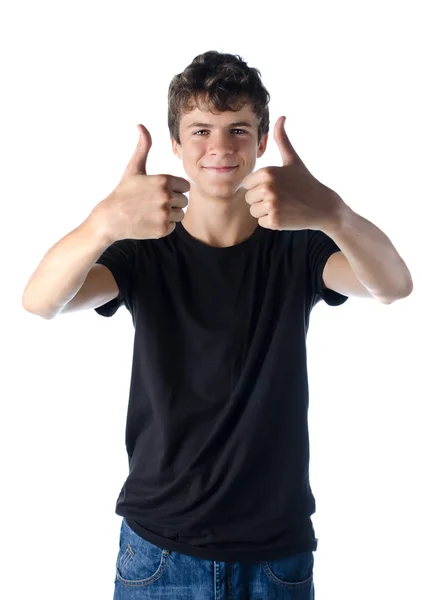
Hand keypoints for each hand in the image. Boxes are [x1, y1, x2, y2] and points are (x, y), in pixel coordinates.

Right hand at [90, 125, 189, 242]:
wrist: (111, 218)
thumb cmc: (123, 192)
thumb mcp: (134, 168)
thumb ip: (143, 147)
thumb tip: (141, 126)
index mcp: (164, 180)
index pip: (185, 186)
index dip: (174, 189)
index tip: (159, 191)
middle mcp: (166, 196)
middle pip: (184, 200)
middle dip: (172, 202)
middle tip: (153, 203)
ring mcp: (165, 214)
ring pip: (180, 214)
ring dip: (170, 214)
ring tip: (152, 211)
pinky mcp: (163, 229)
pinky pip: (173, 226)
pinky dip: (164, 225)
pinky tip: (150, 221)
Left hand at [242, 116, 345, 231]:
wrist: (323, 206)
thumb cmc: (305, 182)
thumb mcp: (293, 160)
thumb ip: (282, 140)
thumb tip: (281, 117)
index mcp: (267, 171)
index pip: (247, 184)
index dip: (259, 187)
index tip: (276, 187)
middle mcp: (268, 187)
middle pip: (248, 198)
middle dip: (261, 200)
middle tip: (281, 198)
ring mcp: (272, 204)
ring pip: (254, 211)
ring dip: (266, 212)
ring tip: (283, 206)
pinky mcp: (275, 220)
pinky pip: (261, 222)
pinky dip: (272, 222)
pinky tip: (286, 215)